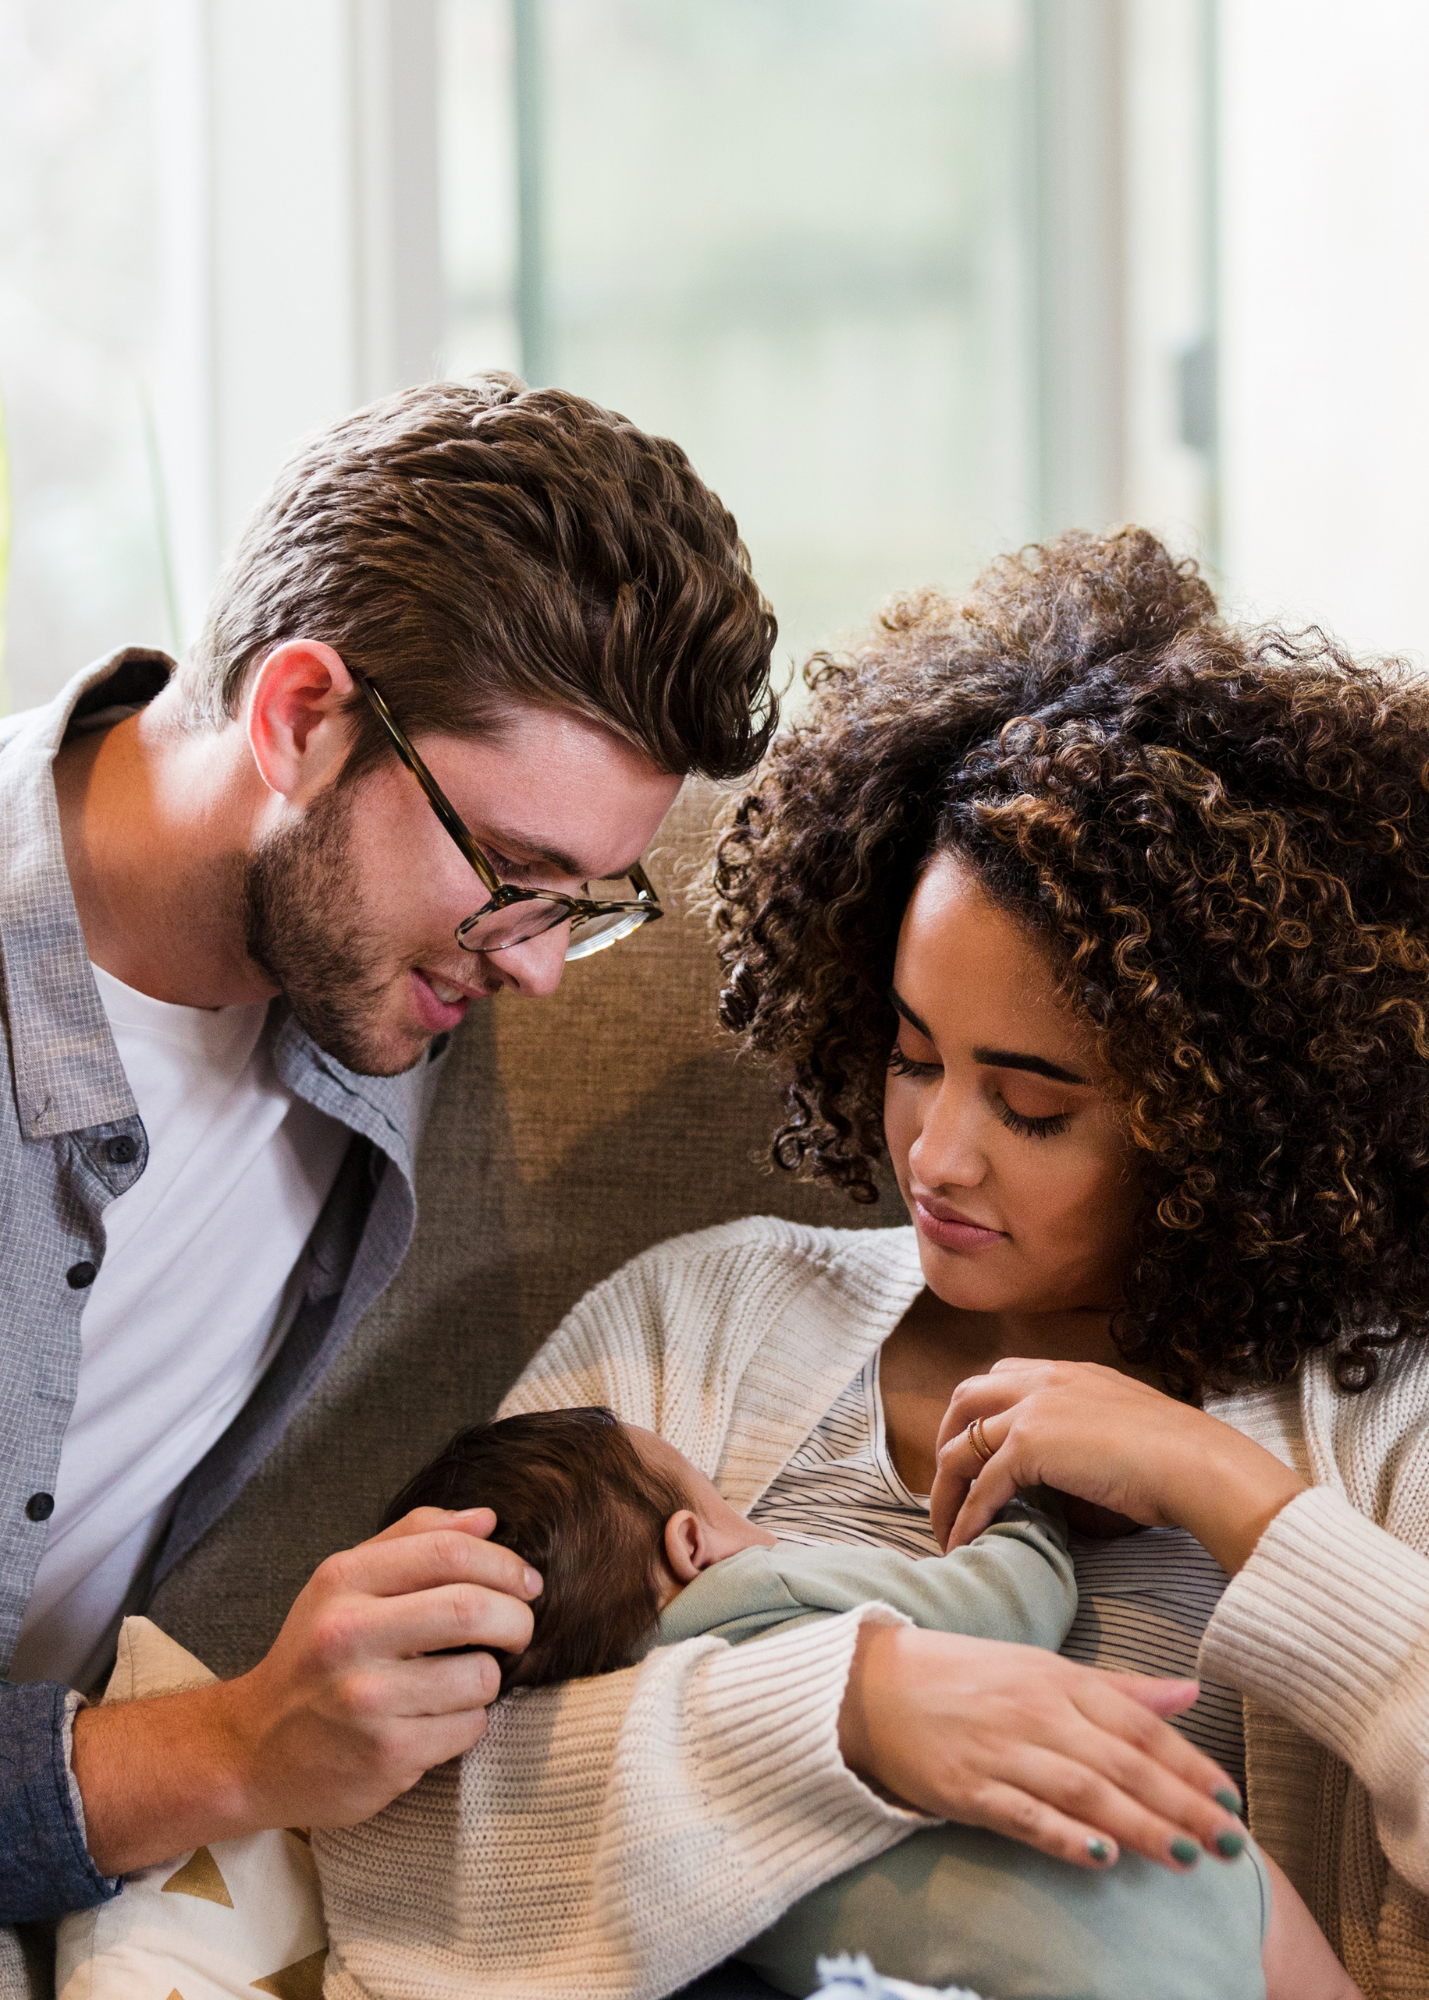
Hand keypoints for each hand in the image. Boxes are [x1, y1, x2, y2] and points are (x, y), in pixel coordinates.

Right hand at [73, 1506, 540, 1874]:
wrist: (252, 1750)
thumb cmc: (315, 1655)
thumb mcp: (346, 1582)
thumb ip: (414, 1539)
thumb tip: (486, 1518)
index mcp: (343, 1581)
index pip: (448, 1552)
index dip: (503, 1562)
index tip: (526, 1581)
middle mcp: (349, 1636)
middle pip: (472, 1610)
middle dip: (517, 1619)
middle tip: (520, 1629)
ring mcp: (367, 1701)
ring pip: (480, 1675)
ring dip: (490, 1676)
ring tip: (465, 1678)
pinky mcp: (386, 1757)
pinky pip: (468, 1728)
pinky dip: (470, 1721)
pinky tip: (439, 1718)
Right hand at [838, 1622, 1246, 1870]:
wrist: (872, 1686)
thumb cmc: (966, 1677)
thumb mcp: (1041, 1669)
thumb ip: (1118, 1688)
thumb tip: (1190, 1694)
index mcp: (1057, 1679)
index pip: (1136, 1723)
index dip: (1187, 1762)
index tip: (1231, 1796)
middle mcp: (1035, 1713)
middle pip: (1120, 1762)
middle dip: (1181, 1804)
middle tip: (1231, 1842)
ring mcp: (1001, 1752)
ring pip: (1082, 1790)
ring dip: (1138, 1826)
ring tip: (1186, 1857)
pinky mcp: (967, 1789)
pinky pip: (1023, 1815)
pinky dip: (1063, 1836)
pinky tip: (1101, 1859)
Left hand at [929, 1358, 1306, 1571]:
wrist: (1198, 1464)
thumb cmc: (1179, 1456)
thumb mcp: (1123, 1424)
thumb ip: (1085, 1432)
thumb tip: (1066, 1473)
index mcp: (1068, 1371)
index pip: (1002, 1376)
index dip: (979, 1412)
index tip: (974, 1448)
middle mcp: (1043, 1379)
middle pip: (964, 1400)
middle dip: (946, 1440)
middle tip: (946, 1484)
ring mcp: (1033, 1409)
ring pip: (962, 1445)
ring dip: (946, 1489)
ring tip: (945, 1525)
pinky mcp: (1029, 1445)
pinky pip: (981, 1485)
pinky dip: (967, 1515)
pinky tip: (964, 1540)